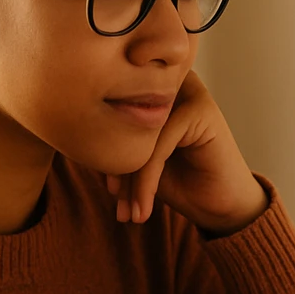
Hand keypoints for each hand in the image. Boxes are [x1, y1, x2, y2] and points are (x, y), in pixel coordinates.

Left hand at [107, 70, 266, 234]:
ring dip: (130, 179)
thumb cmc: (178, 180)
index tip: (109, 190)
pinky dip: (146, 180)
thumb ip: (112, 143)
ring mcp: (187, 91)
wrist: (220, 205)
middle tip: (116, 201)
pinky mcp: (200, 110)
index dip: (104, 151)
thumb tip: (74, 142)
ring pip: (139, 135)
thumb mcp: (136, 162)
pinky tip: (144, 207)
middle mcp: (168, 82)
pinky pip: (158, 145)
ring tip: (129, 211)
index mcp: (150, 88)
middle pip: (124, 121)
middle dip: (116, 166)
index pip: (112, 113)